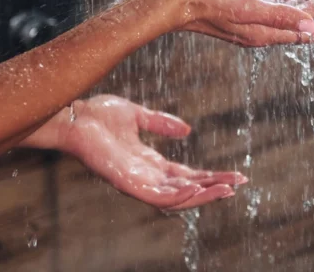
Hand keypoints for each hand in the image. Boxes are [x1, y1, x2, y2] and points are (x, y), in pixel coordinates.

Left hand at [60, 95, 246, 210]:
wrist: (74, 115)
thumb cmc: (98, 115)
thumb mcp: (137, 115)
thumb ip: (161, 122)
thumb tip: (187, 129)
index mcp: (149, 162)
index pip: (186, 175)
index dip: (211, 176)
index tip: (235, 174)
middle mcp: (146, 176)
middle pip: (187, 188)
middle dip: (214, 187)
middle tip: (240, 183)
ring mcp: (137, 182)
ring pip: (177, 198)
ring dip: (203, 195)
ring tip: (227, 190)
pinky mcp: (127, 183)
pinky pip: (157, 197)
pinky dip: (179, 196)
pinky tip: (197, 189)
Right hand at [167, 0, 313, 46]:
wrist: (176, 0)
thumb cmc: (209, 0)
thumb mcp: (248, 6)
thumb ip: (279, 15)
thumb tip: (310, 26)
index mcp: (264, 33)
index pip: (305, 35)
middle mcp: (260, 31)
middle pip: (299, 23)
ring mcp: (250, 22)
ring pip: (286, 13)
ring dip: (305, 2)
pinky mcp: (241, 11)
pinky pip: (270, 7)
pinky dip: (284, 0)